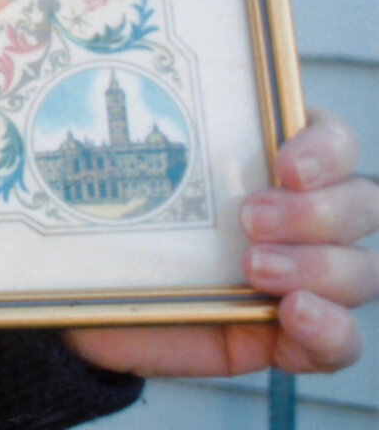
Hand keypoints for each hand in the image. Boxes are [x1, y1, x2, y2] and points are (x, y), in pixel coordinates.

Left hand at [66, 109, 378, 376]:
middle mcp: (301, 220)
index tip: (283, 163)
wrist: (86, 312)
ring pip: (360, 270)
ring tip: (253, 267)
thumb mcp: (110, 186)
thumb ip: (123, 148)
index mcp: (269, 166)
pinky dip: (329, 330)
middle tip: (249, 217)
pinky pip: (341, 342)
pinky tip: (294, 314)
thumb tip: (79, 86)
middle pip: (361, 205)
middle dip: (316, 211)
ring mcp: (302, 281)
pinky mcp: (288, 338)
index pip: (333, 142)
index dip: (326, 148)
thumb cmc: (109, 233)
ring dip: (318, 267)